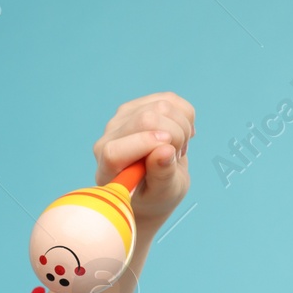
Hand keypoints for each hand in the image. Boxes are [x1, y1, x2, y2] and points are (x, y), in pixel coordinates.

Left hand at [92, 91, 194, 226]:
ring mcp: (123, 117)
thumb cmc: (155, 194)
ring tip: (177, 148)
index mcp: (107, 166)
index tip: (170, 152)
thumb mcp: (163, 193)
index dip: (145, 144)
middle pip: (146, 119)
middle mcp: (109, 137)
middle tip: (177, 155)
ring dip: (182, 127)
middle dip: (175, 136)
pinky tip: (181, 133)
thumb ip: (161, 175)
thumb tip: (165, 151)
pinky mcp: (140, 105)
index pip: (116, 150)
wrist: (155, 183)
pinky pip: (171, 99)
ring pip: (162, 105)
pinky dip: (185, 116)